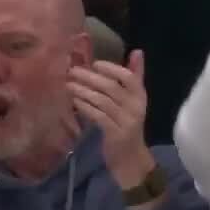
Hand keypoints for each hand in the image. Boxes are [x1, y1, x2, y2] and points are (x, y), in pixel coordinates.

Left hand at [67, 50, 154, 188]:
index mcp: (140, 96)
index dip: (112, 69)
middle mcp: (136, 107)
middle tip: (72, 71)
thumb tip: (138, 51)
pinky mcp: (115, 134)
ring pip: (102, 101)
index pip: (129, 78)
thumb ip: (134, 77)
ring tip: (69, 85)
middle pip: (111, 88)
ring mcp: (126, 121)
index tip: (96, 64)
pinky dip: (85, 107)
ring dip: (83, 91)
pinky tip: (75, 102)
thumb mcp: (132, 101)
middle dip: (90, 78)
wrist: (131, 158)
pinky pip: (98, 116)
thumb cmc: (127, 125)